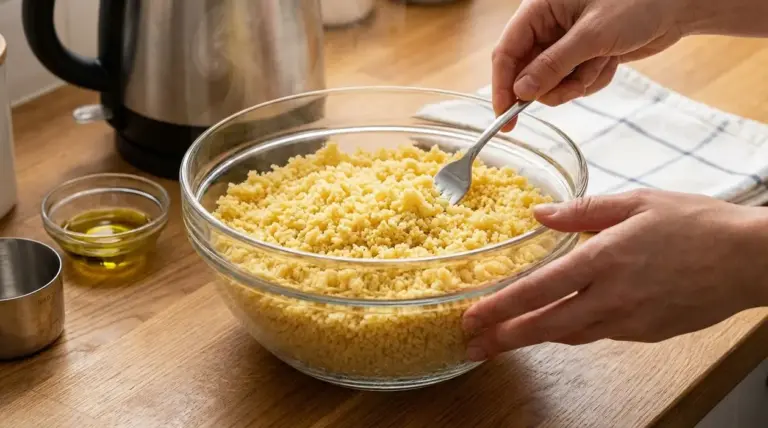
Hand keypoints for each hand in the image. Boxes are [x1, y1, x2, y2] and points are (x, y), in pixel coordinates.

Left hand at [462, 190, 767, 360]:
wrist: (749, 260)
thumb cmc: (695, 223)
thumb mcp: (636, 202)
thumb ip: (582, 211)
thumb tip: (538, 213)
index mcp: (604, 259)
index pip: (539, 289)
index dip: (500, 306)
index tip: (472, 317)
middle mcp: (612, 297)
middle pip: (545, 325)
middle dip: (504, 338)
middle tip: (471, 346)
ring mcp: (630, 321)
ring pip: (569, 335)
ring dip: (533, 338)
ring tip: (502, 341)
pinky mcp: (646, 334)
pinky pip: (597, 335)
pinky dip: (570, 332)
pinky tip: (556, 326)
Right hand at [493, 0, 687, 119]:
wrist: (679, 5)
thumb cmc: (638, 3)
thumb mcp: (592, 35)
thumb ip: (553, 65)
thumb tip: (521, 92)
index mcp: (539, 9)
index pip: (506, 52)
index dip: (503, 87)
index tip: (505, 118)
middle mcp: (547, 26)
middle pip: (527, 73)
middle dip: (552, 86)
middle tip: (575, 87)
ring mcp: (564, 42)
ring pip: (552, 83)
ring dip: (577, 83)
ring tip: (603, 62)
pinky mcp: (581, 55)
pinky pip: (574, 82)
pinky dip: (592, 79)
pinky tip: (611, 61)